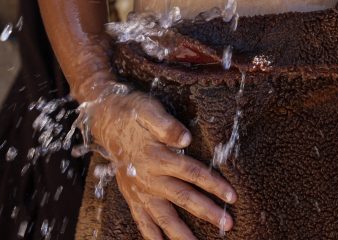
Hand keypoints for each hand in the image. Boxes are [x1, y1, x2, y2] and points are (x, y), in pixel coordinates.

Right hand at [84, 89, 235, 238]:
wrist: (105, 121)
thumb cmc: (131, 113)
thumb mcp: (147, 110)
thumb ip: (165, 125)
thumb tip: (186, 138)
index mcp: (157, 157)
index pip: (191, 172)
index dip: (213, 184)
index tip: (231, 196)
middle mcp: (149, 178)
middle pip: (183, 198)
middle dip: (207, 212)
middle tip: (228, 224)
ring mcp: (140, 191)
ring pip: (164, 217)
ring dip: (182, 234)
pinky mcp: (133, 197)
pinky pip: (143, 222)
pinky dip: (153, 237)